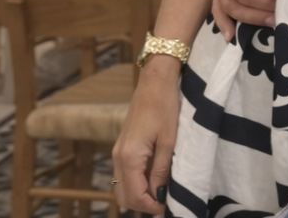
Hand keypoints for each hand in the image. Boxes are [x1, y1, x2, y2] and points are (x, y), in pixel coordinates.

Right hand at [112, 61, 180, 215]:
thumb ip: (161, 170)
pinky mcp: (122, 147)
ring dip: (139, 195)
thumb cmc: (165, 107)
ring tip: (162, 192)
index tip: (169, 208)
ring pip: (122, 187)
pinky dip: (136, 183)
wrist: (154, 82)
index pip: (135, 196)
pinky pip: (124, 174)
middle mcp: (118, 157)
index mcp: (129, 157)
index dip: (152, 206)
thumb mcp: (169, 141)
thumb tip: (160, 195)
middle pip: (124, 196)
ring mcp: (117, 152)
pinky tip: (155, 179)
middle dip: (143, 204)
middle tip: (166, 203)